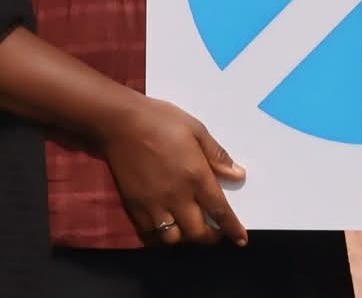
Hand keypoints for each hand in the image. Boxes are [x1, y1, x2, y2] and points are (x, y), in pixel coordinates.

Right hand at [96, 96, 247, 246]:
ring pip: (173, 238)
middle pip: (197, 233)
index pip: (219, 211)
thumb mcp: (197, 131)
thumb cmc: (162, 121)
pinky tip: (167, 225)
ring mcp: (153, 204)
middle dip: (210, 238)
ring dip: (185, 238)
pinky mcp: (134, 206)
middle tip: (215, 234)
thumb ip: (217, 156)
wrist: (120, 123)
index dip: (232, 229)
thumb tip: (238, 175)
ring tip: (190, 228)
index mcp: (196, 177)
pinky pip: (150, 232)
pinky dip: (161, 235)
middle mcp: (177, 196)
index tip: (241, 240)